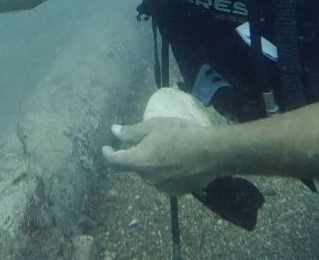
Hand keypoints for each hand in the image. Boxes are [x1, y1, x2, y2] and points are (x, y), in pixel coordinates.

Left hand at [102, 118, 222, 196]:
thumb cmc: (180, 134)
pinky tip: (176, 162)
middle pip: (134, 167)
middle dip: (135, 156)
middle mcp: (147, 178)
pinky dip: (164, 172)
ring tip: (164, 151)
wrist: (211, 153)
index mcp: (138, 161)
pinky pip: (164, 181)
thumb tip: (114, 131)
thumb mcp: (153, 126)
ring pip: (150, 174)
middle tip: (144, 142)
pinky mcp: (176, 192)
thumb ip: (131, 132)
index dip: (108, 153)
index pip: (115, 161)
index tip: (106, 148)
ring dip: (151, 165)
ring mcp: (162, 187)